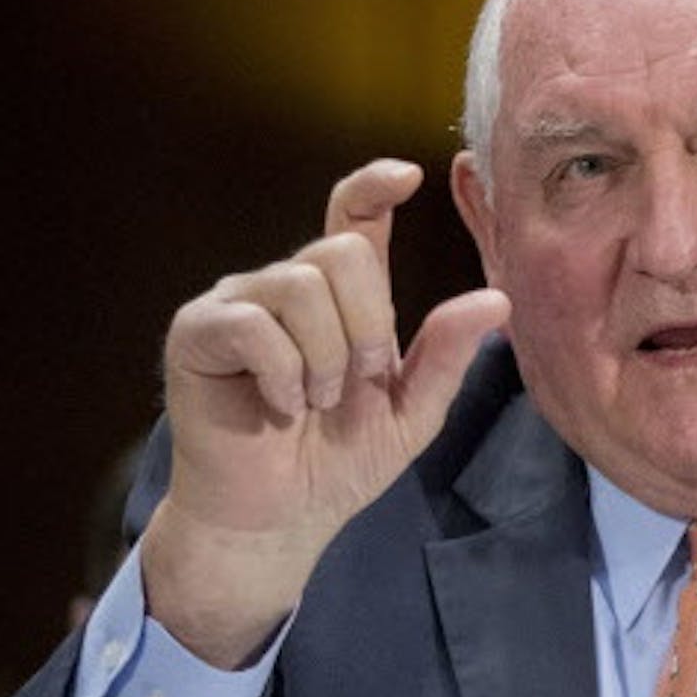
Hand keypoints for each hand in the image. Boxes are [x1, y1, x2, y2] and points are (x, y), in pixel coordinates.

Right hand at [141, 159, 508, 667]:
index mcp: (340, 296)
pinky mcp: (198, 332)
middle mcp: (288, 286)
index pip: (354, 216)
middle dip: (367, 327)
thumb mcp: (413, 411)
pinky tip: (280, 406)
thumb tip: (497, 299)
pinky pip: (252, 323)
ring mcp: (239, 303)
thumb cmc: (340, 462)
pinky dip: (281, 373)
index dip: (375, 185)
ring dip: (325, 358)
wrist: (279, 520)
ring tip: (315, 403)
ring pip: (301, 284)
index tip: (409, 176)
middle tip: (356, 384)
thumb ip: (447, 354)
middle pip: (341, 254)